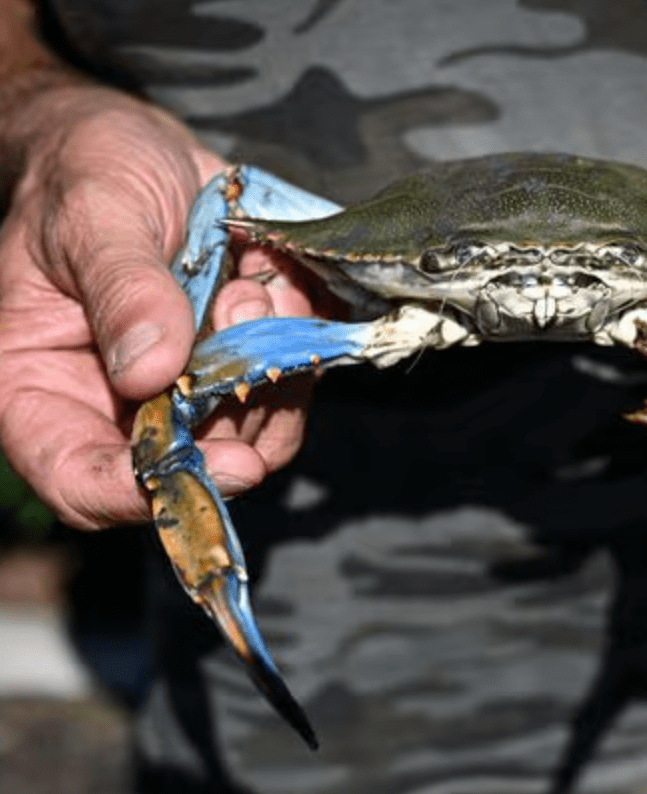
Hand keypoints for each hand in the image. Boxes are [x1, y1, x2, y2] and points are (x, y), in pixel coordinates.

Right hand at [0, 86, 314, 528]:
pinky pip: (288, 386)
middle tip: (244, 312)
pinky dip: (298, 342)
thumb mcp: (93, 212)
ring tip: (250, 281)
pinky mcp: (238, 365)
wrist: (140, 143)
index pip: (79, 478)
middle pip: (186, 465)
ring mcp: (185, 389)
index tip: (223, 464)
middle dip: (236, 406)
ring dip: (271, 364)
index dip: (146, 491)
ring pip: (251, 430)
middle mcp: (114, 403)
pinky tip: (276, 280)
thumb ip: (121, 288)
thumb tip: (150, 371)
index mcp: (41, 382)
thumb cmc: (87, 168)